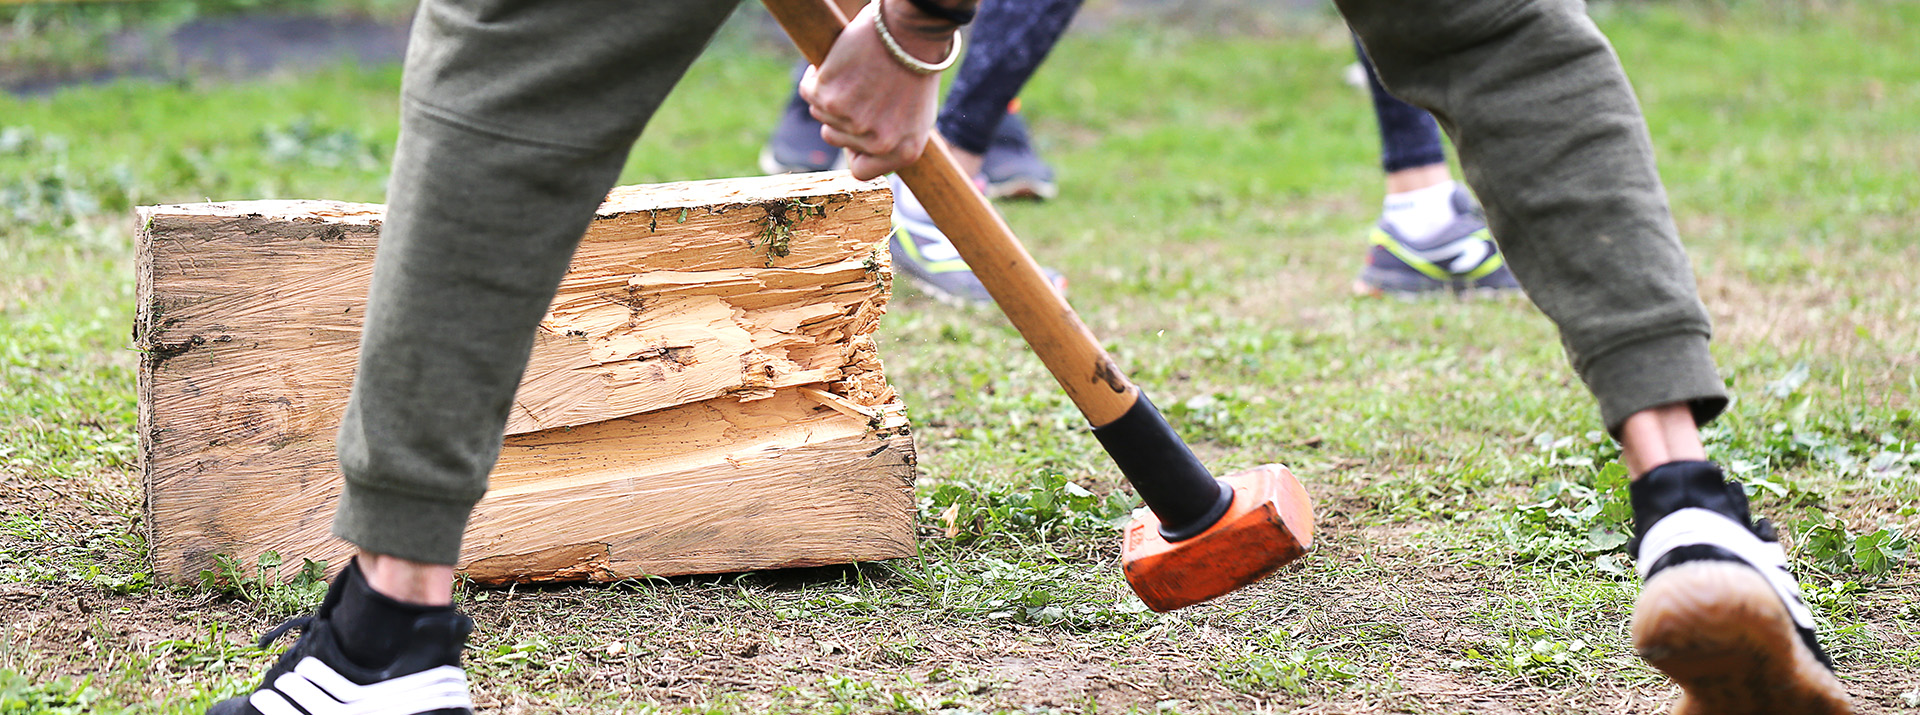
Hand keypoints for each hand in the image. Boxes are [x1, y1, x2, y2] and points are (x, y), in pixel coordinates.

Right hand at [799, 0, 950, 179]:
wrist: (909, 33)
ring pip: (822, 114)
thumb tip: (857, 159)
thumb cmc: (914, 70)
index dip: (855, 148)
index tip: (861, 127)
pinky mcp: (829, 97)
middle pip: (835, 139)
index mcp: (904, 153)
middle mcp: (877, 143)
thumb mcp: (916, 118)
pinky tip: (838, 63)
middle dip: (844, 114)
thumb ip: (891, 144)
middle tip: (865, 87)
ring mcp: (852, 122)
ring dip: (831, 93)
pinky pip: (809, 92)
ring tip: (857, 73)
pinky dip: (816, 76)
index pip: (860, 171)